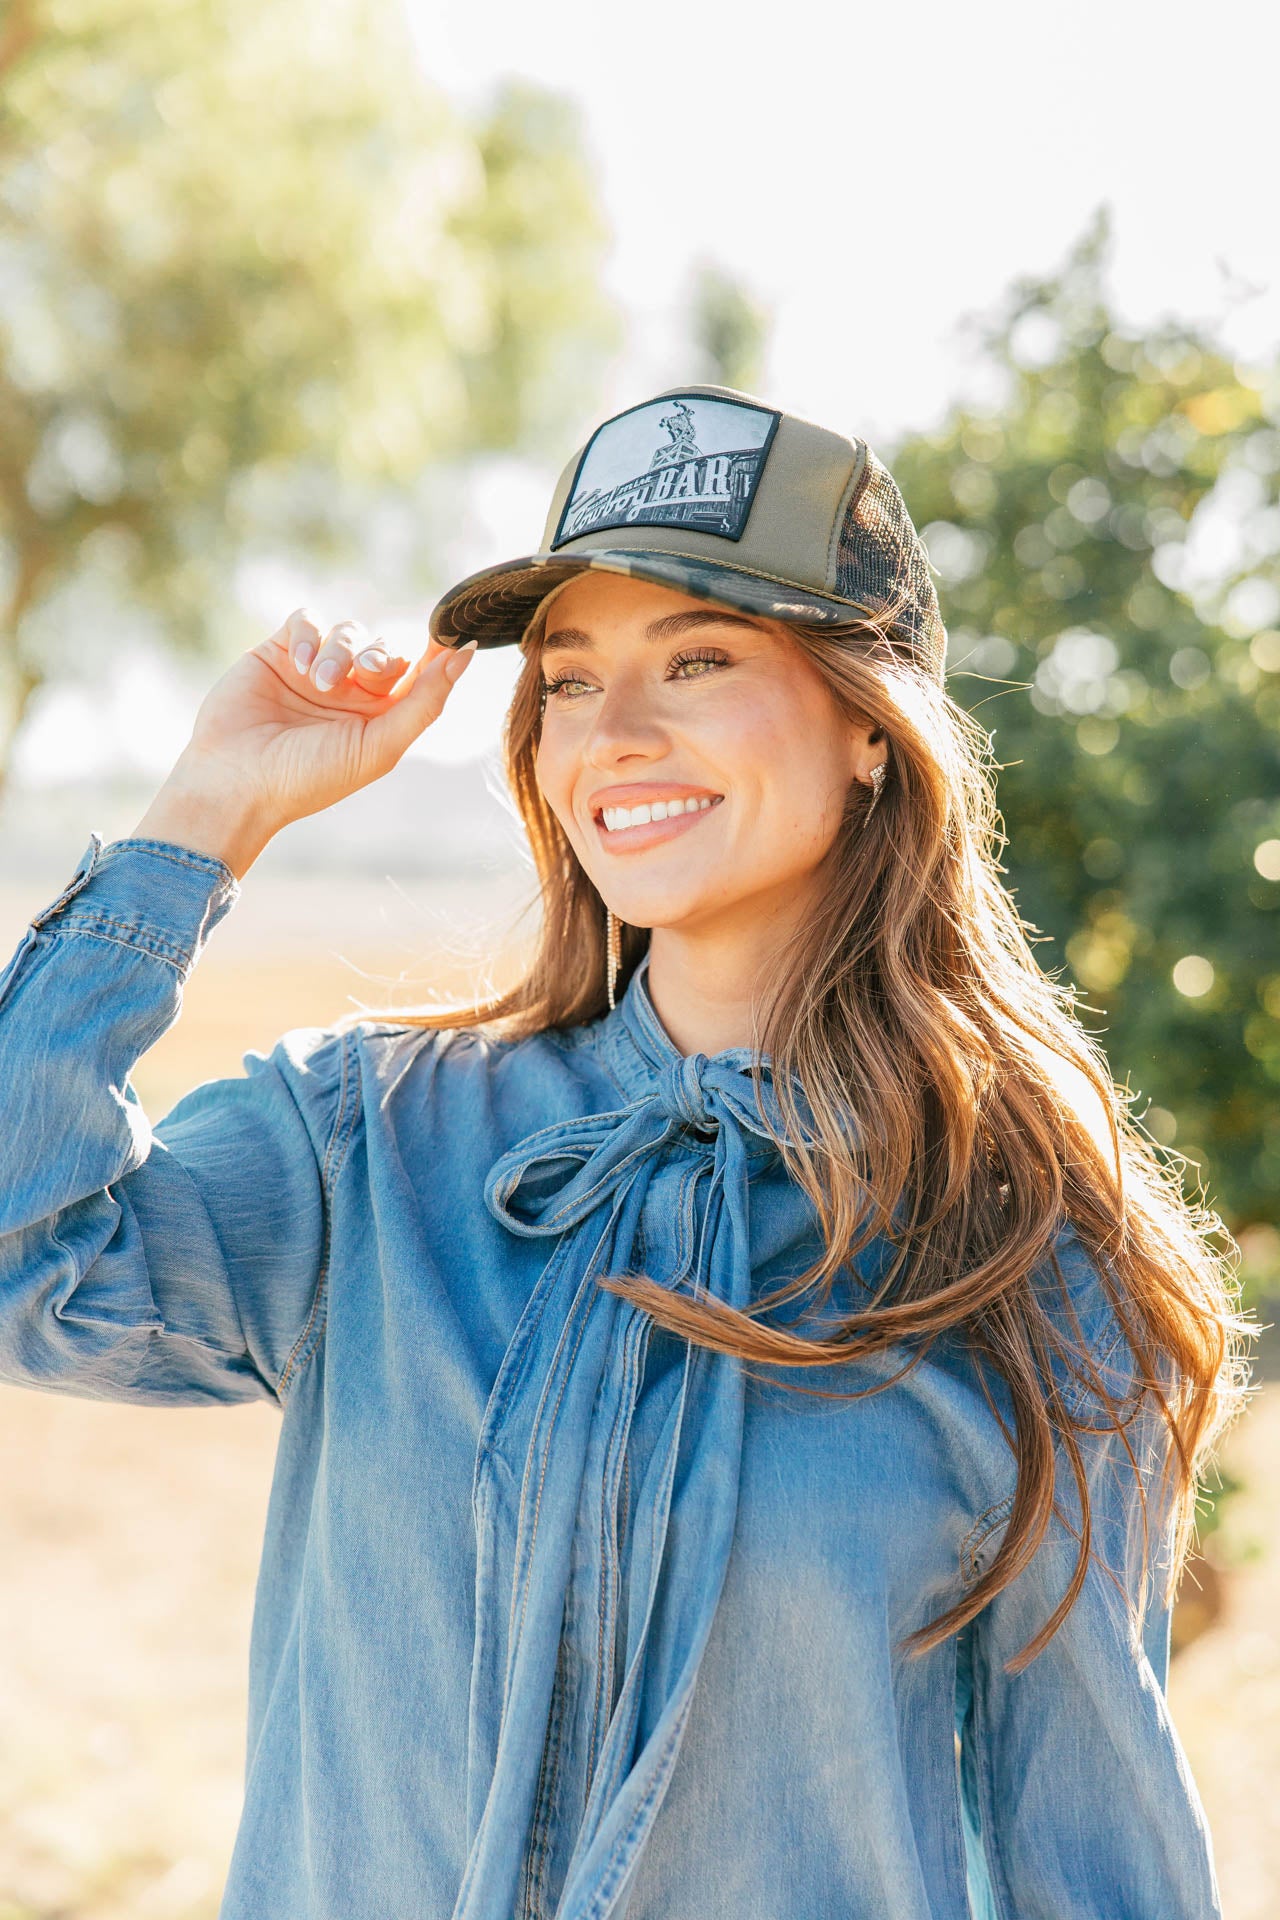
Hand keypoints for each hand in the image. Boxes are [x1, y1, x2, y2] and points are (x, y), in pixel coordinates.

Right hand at [133, 610, 476, 875]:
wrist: (236, 782)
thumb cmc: (310, 778)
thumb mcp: (380, 746)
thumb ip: (426, 701)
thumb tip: (467, 653)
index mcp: (380, 718)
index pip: (419, 674)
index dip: (437, 653)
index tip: (452, 634)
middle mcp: (350, 693)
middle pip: (384, 649)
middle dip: (381, 657)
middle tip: (368, 674)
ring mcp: (315, 670)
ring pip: (348, 632)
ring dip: (341, 652)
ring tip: (321, 682)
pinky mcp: (279, 653)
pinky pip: (308, 621)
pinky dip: (311, 636)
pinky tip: (302, 665)